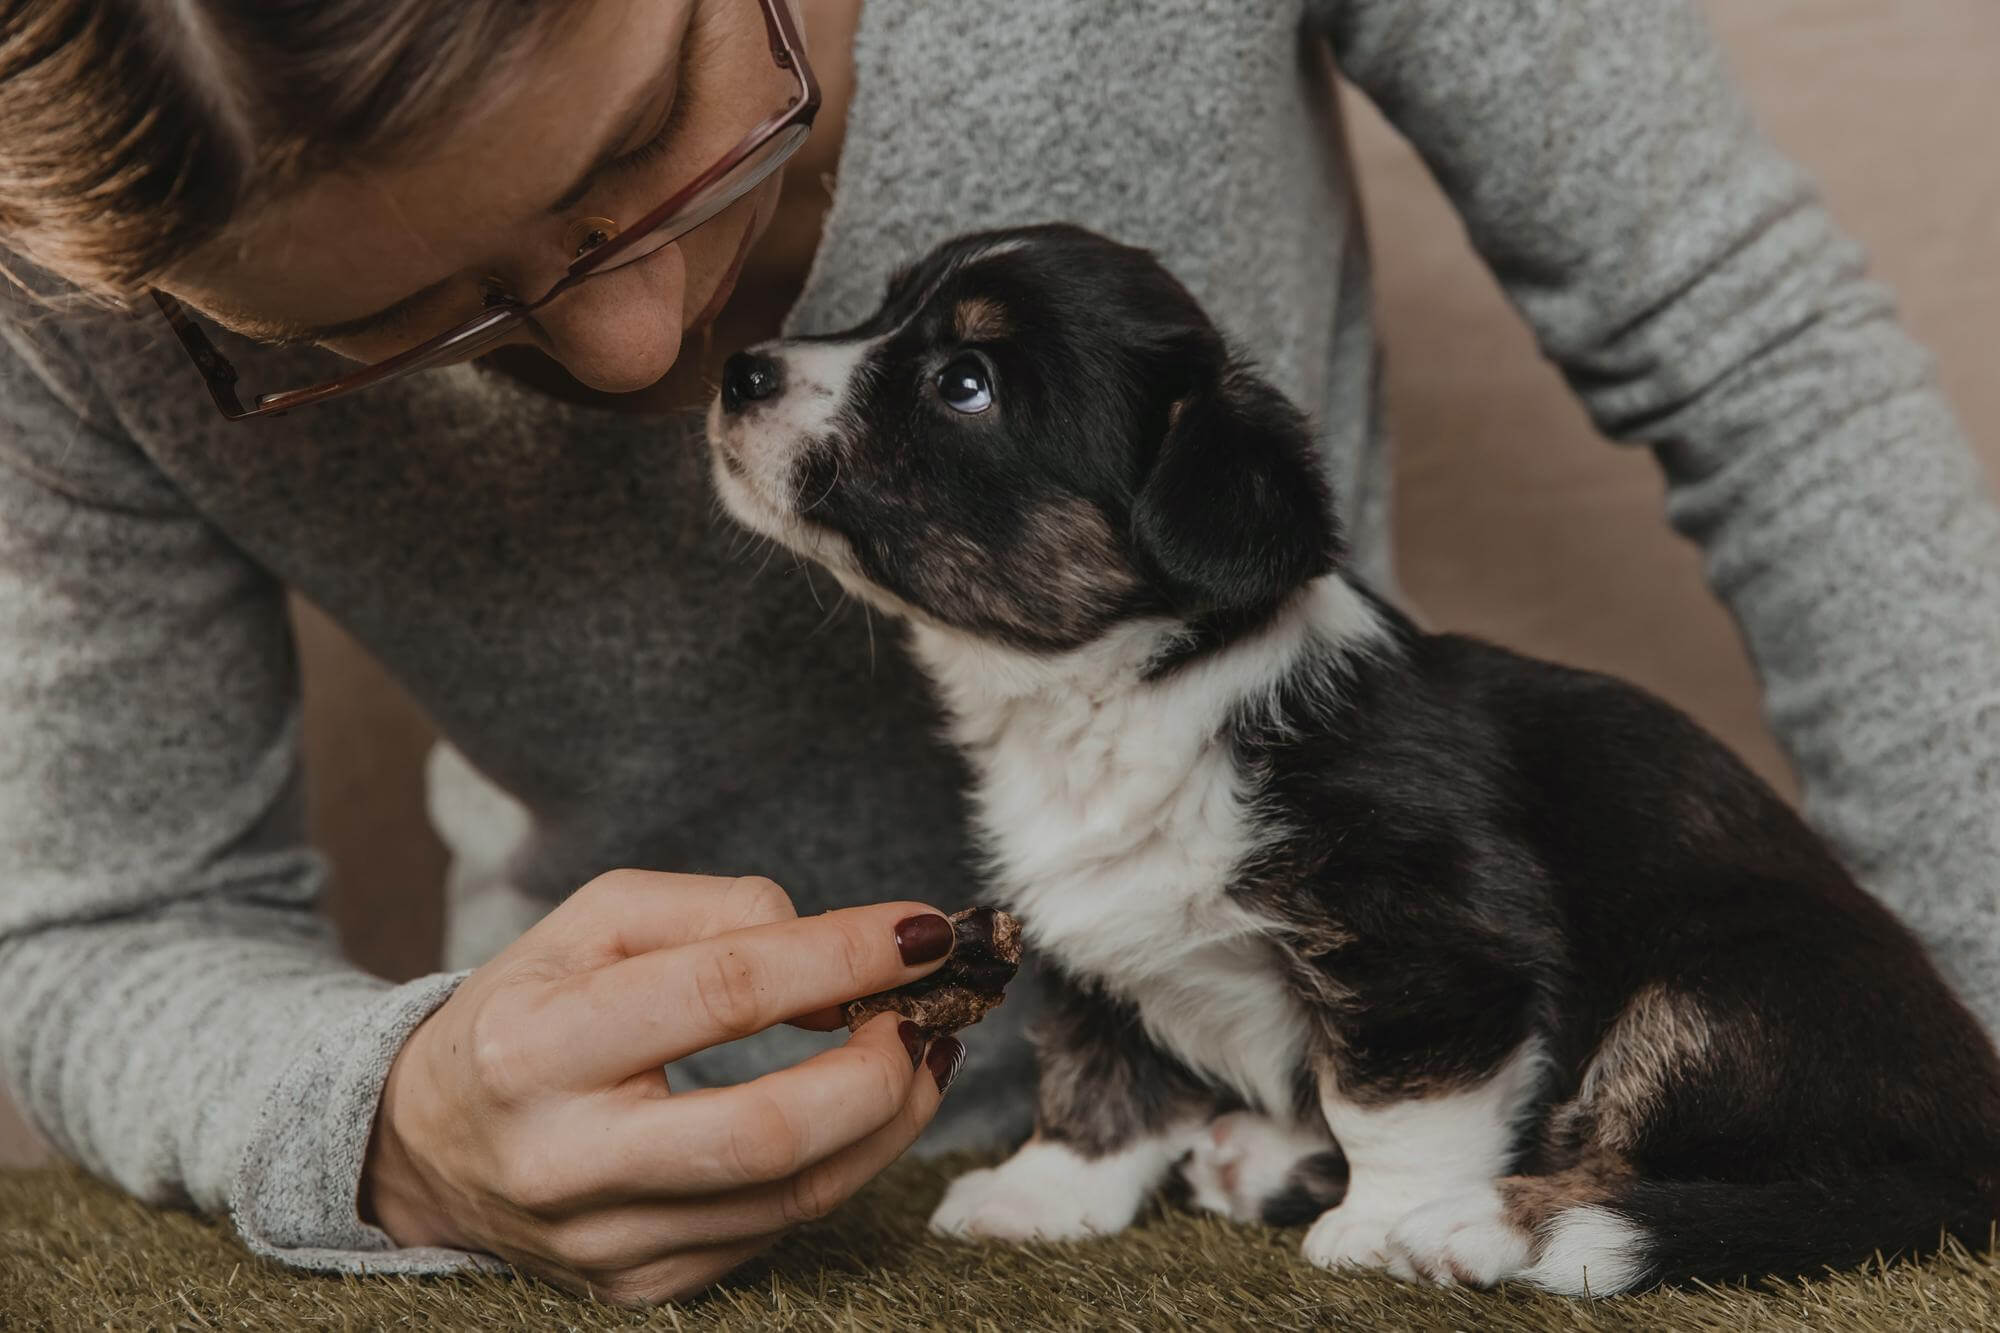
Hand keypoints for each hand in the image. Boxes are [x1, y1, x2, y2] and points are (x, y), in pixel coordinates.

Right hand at [360, 869, 965, 1303]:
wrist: (424, 1143)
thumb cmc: (530, 1009)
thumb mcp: (595, 922)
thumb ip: (718, 912)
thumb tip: (834, 954)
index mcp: (537, 1045)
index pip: (722, 993)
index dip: (840, 957)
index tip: (923, 930)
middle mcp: (564, 1159)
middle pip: (768, 1134)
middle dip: (878, 1070)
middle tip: (927, 1013)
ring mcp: (604, 1242)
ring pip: (791, 1198)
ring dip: (888, 1120)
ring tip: (921, 1052)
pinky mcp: (639, 1287)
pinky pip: (774, 1230)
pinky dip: (842, 1165)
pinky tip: (864, 1110)